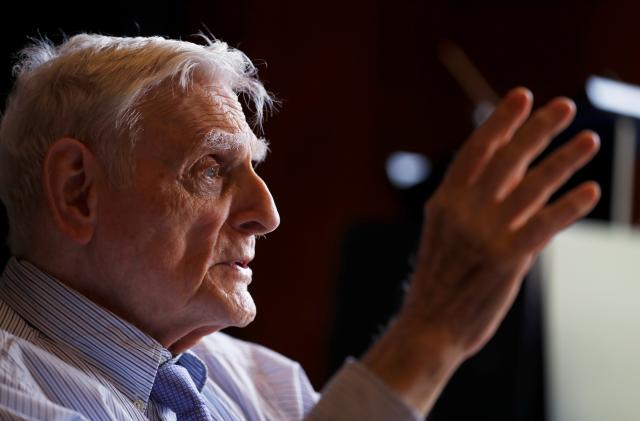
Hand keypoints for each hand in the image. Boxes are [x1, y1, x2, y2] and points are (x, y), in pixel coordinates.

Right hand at [402, 87, 598, 356]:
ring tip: (588, 139)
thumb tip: (515, 170)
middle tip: (564, 105)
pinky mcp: (505, 260)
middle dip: (536, 129)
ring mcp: (484, 235)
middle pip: (505, 159)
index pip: (475, 151)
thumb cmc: (441, 281)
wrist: (429, 326)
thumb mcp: (447, 233)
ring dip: (563, 160)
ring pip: (530, 187)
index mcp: (445, 202)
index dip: (500, 122)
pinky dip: (568, 206)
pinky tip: (589, 191)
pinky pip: (543, 225)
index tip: (522, 96)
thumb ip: (479, 201)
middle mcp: (462, 212)